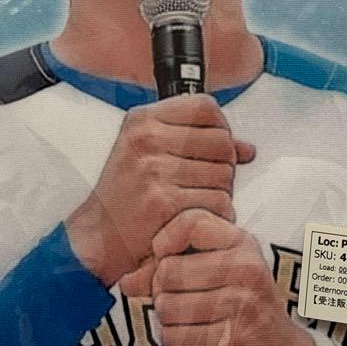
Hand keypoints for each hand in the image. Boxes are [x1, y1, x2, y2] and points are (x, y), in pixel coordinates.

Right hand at [66, 93, 254, 287]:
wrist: (99, 238)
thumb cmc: (126, 196)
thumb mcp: (149, 154)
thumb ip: (197, 143)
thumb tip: (247, 148)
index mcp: (142, 120)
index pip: (205, 107)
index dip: (220, 127)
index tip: (213, 146)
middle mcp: (147, 139)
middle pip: (222, 142)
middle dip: (223, 166)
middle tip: (202, 183)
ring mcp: (155, 170)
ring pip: (225, 174)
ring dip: (221, 194)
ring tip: (194, 202)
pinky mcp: (165, 202)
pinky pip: (219, 203)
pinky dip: (217, 216)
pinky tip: (195, 218)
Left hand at [150, 210, 314, 345]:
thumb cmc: (242, 306)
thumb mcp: (220, 271)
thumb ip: (173, 265)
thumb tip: (126, 281)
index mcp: (242, 244)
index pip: (190, 222)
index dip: (165, 240)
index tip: (165, 256)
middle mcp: (245, 269)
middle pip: (167, 271)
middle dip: (164, 291)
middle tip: (185, 299)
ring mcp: (241, 304)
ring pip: (166, 307)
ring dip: (171, 320)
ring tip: (196, 320)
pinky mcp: (231, 341)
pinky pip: (175, 339)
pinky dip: (179, 343)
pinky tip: (201, 339)